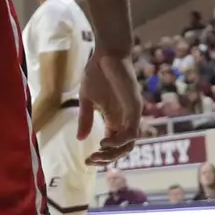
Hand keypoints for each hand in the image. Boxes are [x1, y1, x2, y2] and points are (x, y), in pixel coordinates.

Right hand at [80, 48, 140, 164]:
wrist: (106, 54)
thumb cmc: (96, 73)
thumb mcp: (86, 100)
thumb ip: (85, 119)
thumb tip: (80, 139)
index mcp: (113, 119)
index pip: (113, 145)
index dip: (102, 156)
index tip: (87, 161)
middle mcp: (125, 119)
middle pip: (123, 148)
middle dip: (108, 158)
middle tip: (91, 160)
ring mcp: (131, 114)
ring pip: (129, 144)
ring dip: (114, 153)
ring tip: (97, 153)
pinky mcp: (135, 108)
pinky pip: (132, 131)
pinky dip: (120, 141)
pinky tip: (103, 142)